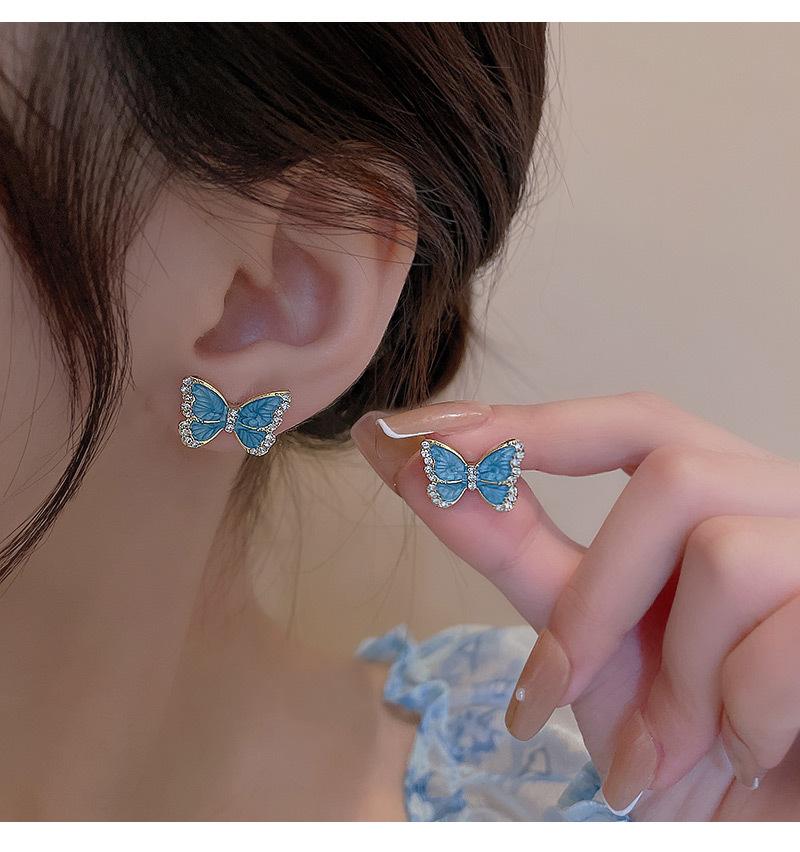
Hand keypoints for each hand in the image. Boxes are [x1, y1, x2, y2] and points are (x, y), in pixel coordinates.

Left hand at [351, 392, 799, 820]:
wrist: (758, 827)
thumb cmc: (676, 736)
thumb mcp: (581, 635)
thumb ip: (511, 544)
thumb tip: (418, 467)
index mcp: (718, 498)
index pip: (633, 424)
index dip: (538, 424)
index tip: (431, 439)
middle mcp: (781, 506)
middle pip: (674, 473)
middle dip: (598, 596)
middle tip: (553, 687)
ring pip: (724, 556)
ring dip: (674, 681)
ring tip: (665, 750)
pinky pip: (780, 638)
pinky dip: (737, 716)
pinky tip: (741, 755)